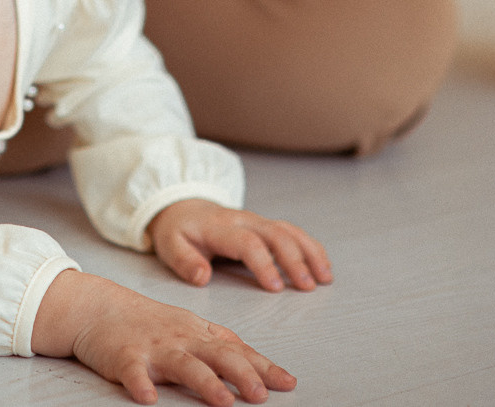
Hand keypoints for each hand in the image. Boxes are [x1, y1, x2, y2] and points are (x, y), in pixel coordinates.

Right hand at [33, 270, 295, 405]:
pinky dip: (141, 385)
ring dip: (204, 382)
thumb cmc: (147, 323)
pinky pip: (134, 372)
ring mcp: (153, 348)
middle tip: (261, 395)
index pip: (237, 349)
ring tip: (222, 400)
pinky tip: (148, 398)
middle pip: (217, 354)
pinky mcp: (125, 357)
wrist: (97, 307)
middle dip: (242, 374)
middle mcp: (181, 338)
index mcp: (198, 332)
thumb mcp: (188, 328)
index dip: (263, 366)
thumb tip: (258, 365)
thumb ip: (220, 345)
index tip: (288, 383)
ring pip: (183, 364)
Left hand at [146, 200, 330, 292]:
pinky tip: (323, 265)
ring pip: (289, 231)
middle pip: (275, 235)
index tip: (275, 288)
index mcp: (219, 227)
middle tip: (307, 287)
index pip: (247, 242)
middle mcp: (243, 220)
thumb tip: (202, 277)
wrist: (183, 207)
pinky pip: (292, 232)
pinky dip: (310, 247)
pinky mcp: (265, 226)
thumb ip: (184, 262)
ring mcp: (257, 221)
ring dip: (309, 252)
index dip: (264, 264)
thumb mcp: (170, 246)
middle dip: (294, 260)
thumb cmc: (179, 231)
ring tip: (324, 278)